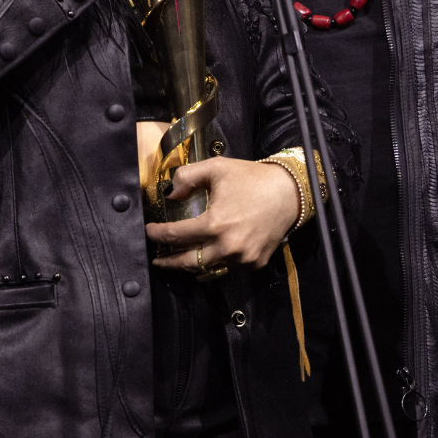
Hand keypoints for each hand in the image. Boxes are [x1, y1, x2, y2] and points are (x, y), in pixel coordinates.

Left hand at [146, 158, 299, 272]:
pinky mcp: (255, 263)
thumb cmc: (251, 179)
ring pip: (208, 269)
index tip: (148, 232)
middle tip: (156, 260)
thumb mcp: (215, 168)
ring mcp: (243, 258)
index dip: (158, 235)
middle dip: (168, 262)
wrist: (289, 192)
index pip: (176, 236)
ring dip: (190, 266)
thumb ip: (186, 178)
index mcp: (215, 224)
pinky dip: (215, 264)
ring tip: (177, 260)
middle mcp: (228, 247)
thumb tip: (170, 194)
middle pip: (188, 262)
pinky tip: (206, 256)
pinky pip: (228, 268)